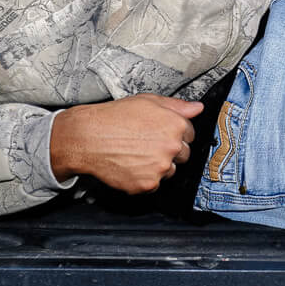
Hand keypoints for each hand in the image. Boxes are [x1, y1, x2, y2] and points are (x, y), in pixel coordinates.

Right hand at [49, 94, 202, 193]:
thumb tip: (197, 108)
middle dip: (170, 150)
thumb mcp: (147, 101)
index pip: (190, 134)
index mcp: (175, 125)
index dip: (175, 133)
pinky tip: (130, 165)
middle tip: (147, 144)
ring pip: (169, 170)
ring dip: (159, 165)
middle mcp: (172, 147)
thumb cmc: (114, 118)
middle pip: (183, 154)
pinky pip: (154, 184)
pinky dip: (144, 178)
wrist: (87, 138)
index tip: (160, 133)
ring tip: (136, 153)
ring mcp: (160, 167)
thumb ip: (176, 106)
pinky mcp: (148, 184)